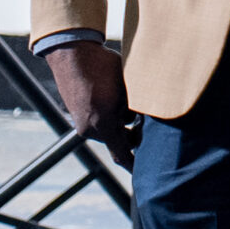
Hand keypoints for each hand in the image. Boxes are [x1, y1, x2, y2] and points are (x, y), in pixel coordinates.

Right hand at [47, 41, 138, 165]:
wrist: (72, 53)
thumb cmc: (104, 66)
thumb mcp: (128, 86)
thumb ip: (139, 107)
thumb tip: (157, 117)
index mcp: (104, 124)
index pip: (123, 154)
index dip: (135, 165)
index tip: (147, 176)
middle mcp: (91, 129)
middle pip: (121, 141)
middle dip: (137, 135)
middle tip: (150, 119)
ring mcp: (83, 123)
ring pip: (112, 130)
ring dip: (125, 122)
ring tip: (131, 100)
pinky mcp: (79, 115)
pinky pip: (101, 123)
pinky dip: (113, 116)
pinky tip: (119, 96)